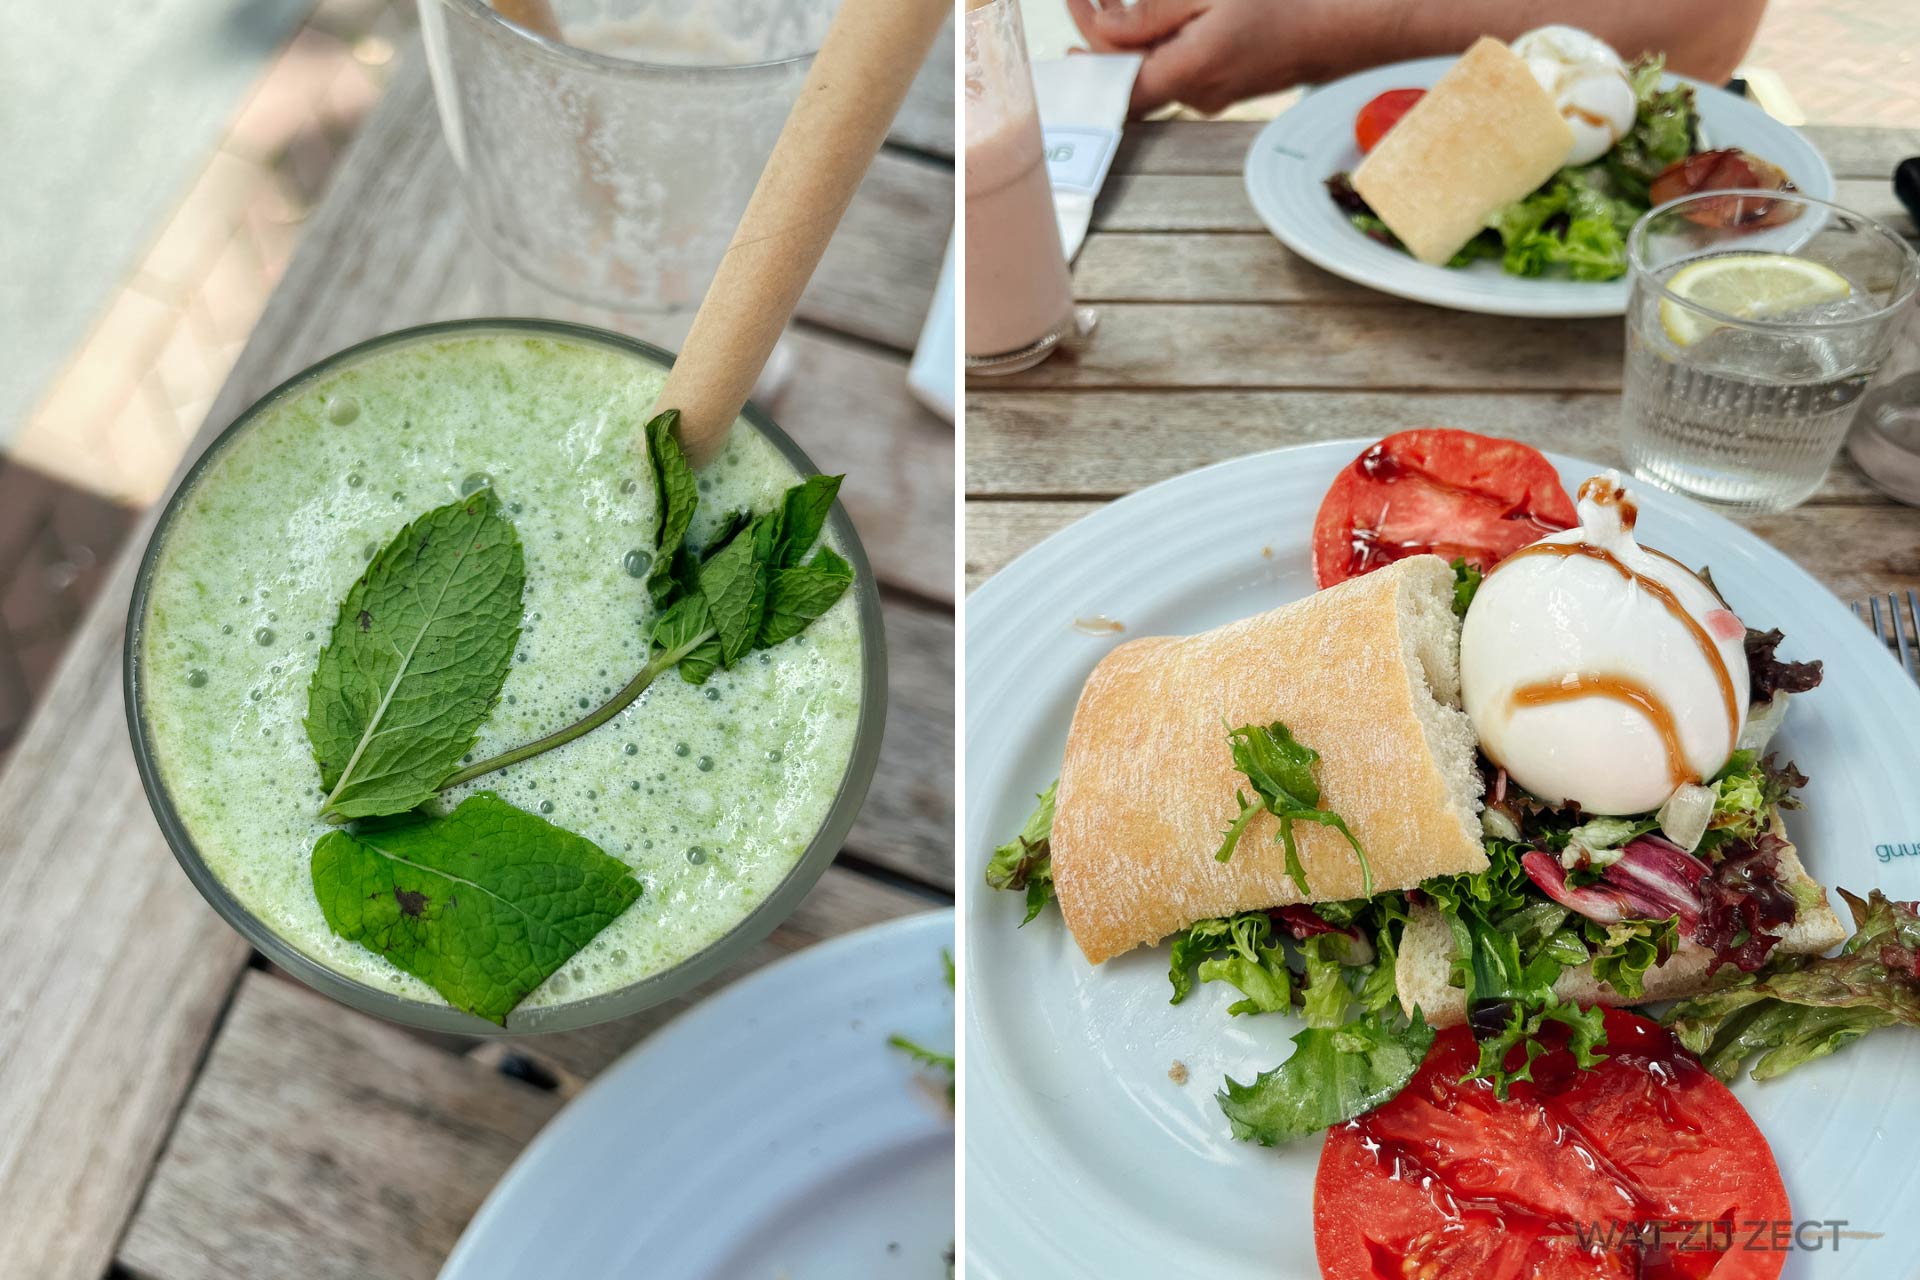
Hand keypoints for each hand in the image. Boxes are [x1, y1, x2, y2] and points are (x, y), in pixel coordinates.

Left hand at [1066, 0, 1319, 116]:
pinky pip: (1178, 72)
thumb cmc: (1283, 4)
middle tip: (1083, 2)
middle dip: (1101, 41)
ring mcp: (1210, 97)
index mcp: (1189, 71)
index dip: (1088, 49)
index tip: (1076, 6)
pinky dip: (1158, 47)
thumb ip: (1152, 13)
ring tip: (1113, 4)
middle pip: (1131, 78)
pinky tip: (1156, 20)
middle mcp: (1196, 95)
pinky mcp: (1222, 90)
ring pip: (1153, 73)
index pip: (1118, 81)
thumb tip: (1106, 29)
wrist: (1337, 26)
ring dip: (1129, 42)